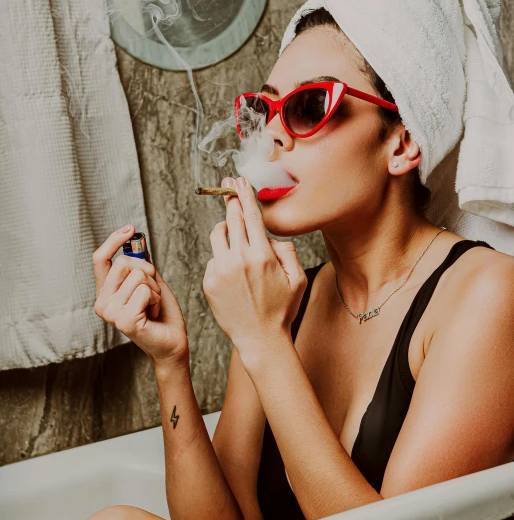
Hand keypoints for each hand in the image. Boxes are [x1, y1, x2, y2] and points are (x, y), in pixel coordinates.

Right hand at [93, 225, 187, 366]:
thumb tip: (136, 243)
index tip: (130, 228)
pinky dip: (156, 298)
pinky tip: (153, 313)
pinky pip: (144, 290)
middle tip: (153, 291)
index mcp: (105, 292)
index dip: (113, 240)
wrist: (172, 342)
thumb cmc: (161, 313)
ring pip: (138, 276)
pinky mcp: (124, 320)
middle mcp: (102, 302)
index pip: (100, 259)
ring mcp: (111, 312)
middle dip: (147, 271)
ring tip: (153, 305)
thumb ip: (140, 266)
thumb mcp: (150, 283)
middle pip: (124, 263)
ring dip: (155, 288)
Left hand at [203, 178, 306, 370]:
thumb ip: (287, 251)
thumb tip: (270, 237)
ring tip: (232, 233)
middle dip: (230, 201)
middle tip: (228, 187)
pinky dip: (221, 257)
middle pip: (231, 219)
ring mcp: (221, 271)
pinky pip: (213, 259)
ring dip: (224, 229)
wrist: (260, 340)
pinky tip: (232, 272)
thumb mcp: (297, 279)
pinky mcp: (209, 283)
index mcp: (262, 255)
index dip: (243, 194)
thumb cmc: (282, 310)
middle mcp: (239, 260)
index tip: (238, 180)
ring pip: (217, 235)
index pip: (251, 215)